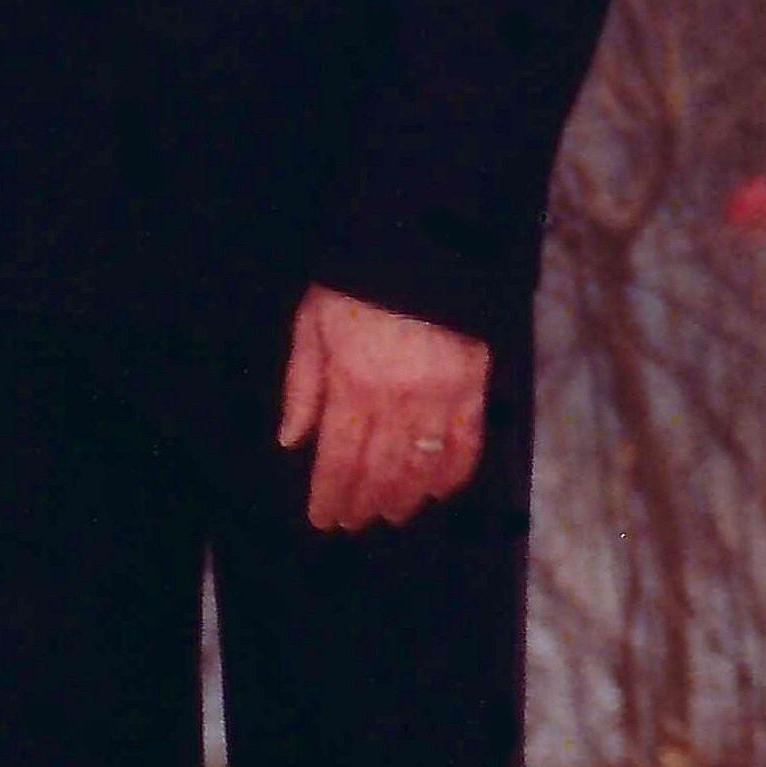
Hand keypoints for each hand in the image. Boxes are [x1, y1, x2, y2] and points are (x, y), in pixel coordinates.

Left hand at [278, 284, 490, 533]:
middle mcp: (397, 402)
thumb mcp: (311, 324)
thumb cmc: (356, 283)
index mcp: (352, 387)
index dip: (330, 496)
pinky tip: (440, 490)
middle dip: (362, 503)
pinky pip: (467, 444)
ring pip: (421, 467)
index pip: (338, 461)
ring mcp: (440, 398)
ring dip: (404, 497)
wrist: (421, 245)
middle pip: (378, 472)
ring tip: (390, 512)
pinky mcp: (473, 387)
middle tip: (353, 521)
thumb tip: (291, 440)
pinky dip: (455, 473)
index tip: (323, 519)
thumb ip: (302, 386)